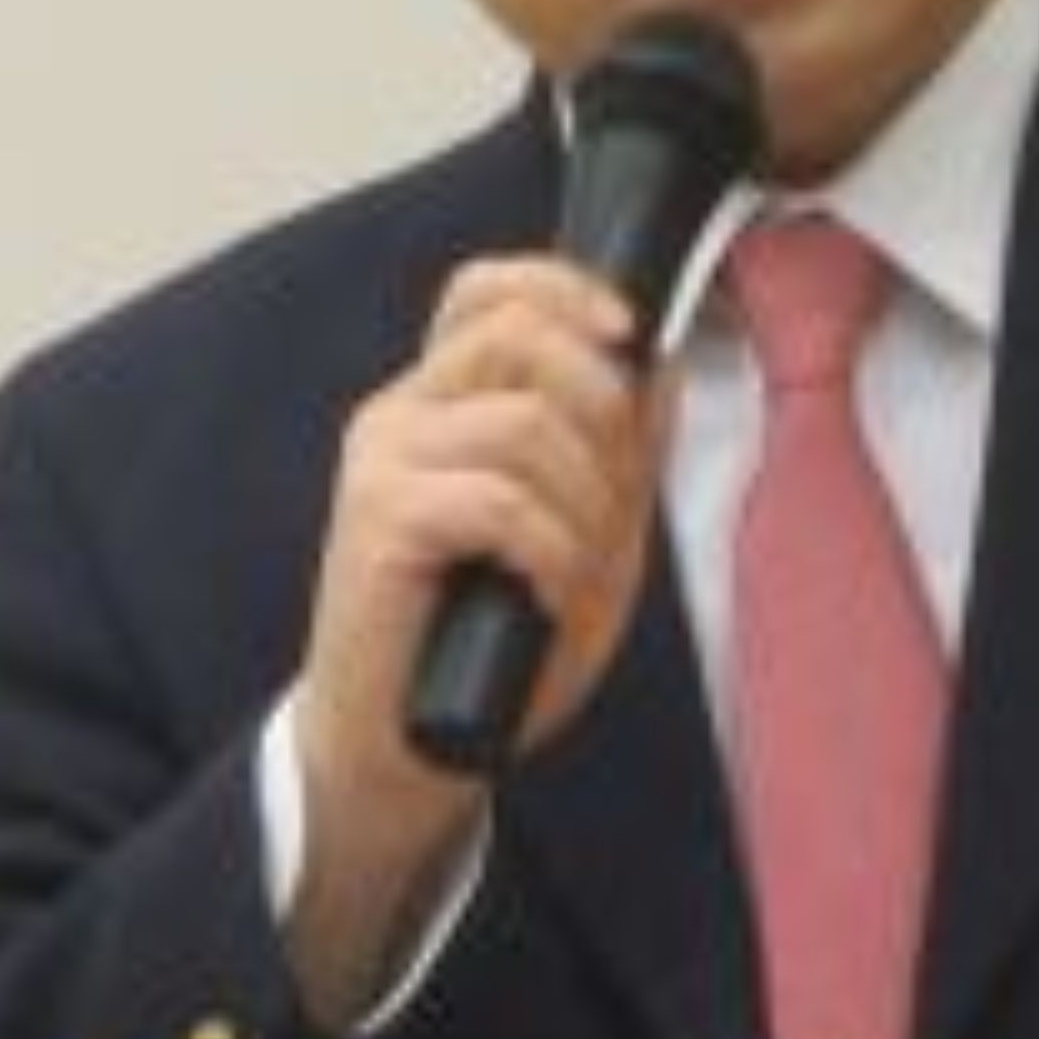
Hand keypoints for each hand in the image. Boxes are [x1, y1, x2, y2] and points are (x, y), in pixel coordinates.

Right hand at [282, 255, 672, 1018]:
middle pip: (520, 336)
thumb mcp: (586, 537)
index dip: (565, 288)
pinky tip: (544, 596)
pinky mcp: (378, 520)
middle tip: (612, 503)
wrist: (409, 750)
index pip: (487, 290)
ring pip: (526, 423)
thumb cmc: (493, 649)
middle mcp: (401, 415)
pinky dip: (550, 552)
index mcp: (441, 404)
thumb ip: (619, 453)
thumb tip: (660, 366)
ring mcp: (382, 463)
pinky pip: (500, 501)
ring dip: (585, 505)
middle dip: (604, 414)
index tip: (628, 334)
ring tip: (575, 572)